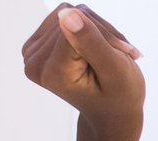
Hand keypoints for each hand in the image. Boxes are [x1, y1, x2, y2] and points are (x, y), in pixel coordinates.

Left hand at [23, 6, 144, 140]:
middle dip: (100, 32)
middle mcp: (34, 62)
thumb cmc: (119, 96)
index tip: (125, 51)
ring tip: (109, 53)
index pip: (75, 27)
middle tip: (119, 54)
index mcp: (52, 73)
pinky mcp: (37, 42)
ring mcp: (33, 52)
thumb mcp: (114, 70)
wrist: (111, 112)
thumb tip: (65, 14)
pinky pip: (65, 13)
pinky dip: (87, 26)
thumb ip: (91, 42)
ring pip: (68, 12)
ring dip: (96, 28)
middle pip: (69, 17)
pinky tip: (96, 47)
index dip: (104, 34)